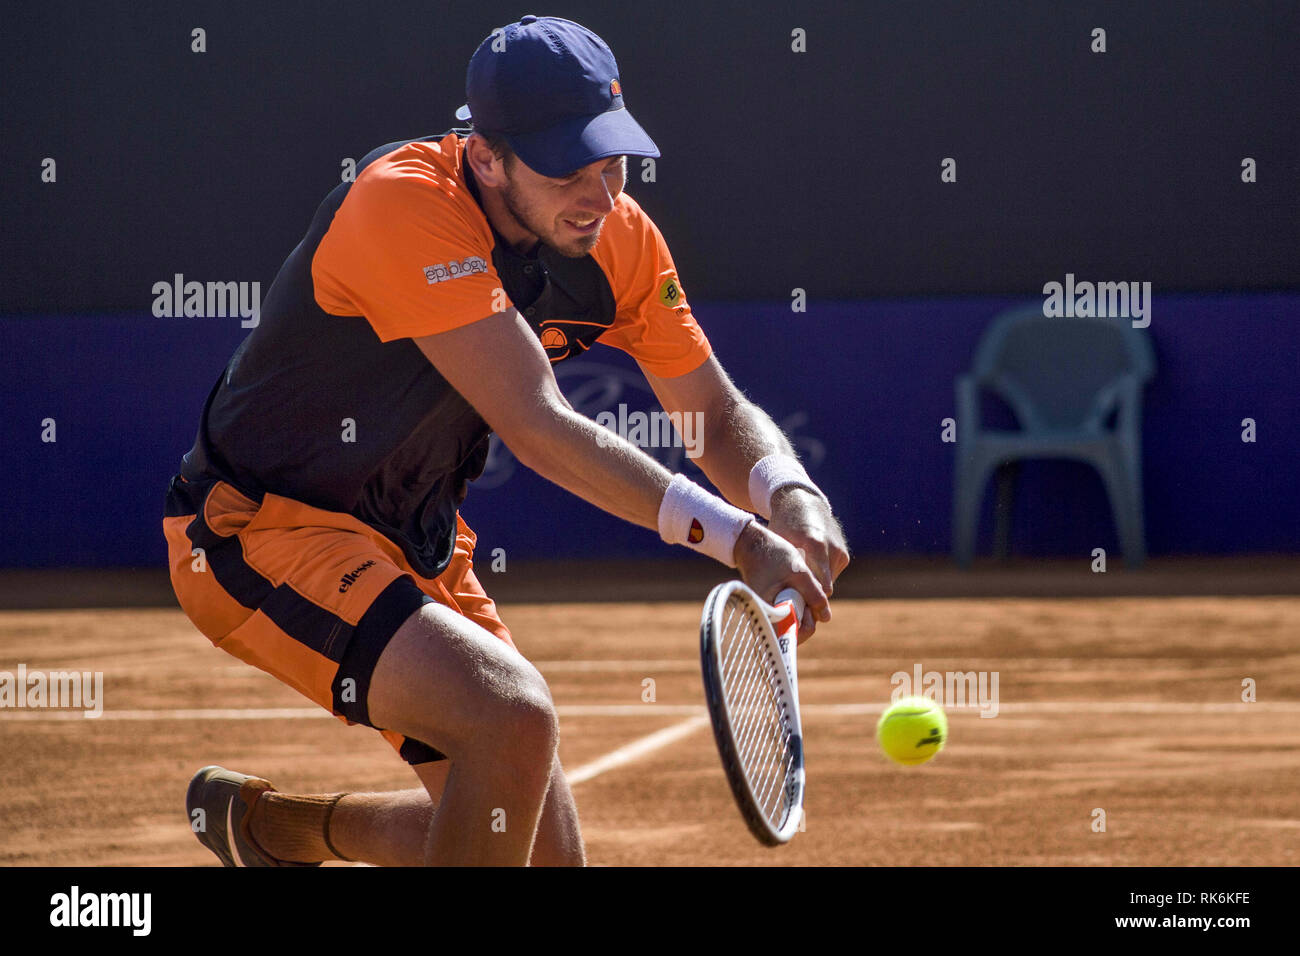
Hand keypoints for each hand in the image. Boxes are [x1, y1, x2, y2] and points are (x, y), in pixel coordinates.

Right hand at [732, 521, 828, 641]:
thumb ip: (815, 596)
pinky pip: (787, 612)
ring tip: (799, 585)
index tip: (809, 606)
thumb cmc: (773, 557)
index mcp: (769, 613)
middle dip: (807, 615)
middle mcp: (765, 617)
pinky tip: (794, 586)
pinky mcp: (769, 605)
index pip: (792, 637)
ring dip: (802, 607)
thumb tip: (826, 617)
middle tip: (806, 591)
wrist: (753, 544)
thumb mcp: (800, 573)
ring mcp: (767, 612)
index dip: (808, 625)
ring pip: (792, 621)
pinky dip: (796, 603)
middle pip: (793, 630)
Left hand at [767, 486, 850, 597]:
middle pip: (824, 587)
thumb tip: (782, 598)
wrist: (802, 503)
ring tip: (798, 583)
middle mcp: (832, 549)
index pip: (819, 585)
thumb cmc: (784, 525)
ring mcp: (840, 552)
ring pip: (828, 583)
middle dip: (812, 596)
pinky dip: (820, 577)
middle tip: (795, 602)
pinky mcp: (844, 555)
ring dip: (815, 586)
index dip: (809, 600)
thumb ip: (785, 568)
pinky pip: (831, 575)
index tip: (796, 608)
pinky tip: (807, 570)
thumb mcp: (779, 545)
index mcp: (814, 545)